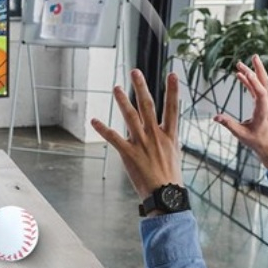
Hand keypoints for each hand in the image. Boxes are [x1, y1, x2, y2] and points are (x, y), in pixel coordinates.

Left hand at [91, 69, 182, 199]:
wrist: (166, 195)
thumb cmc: (170, 177)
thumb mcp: (174, 153)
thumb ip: (166, 138)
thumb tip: (164, 130)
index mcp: (169, 135)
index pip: (173, 108)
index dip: (173, 91)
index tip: (173, 74)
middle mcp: (156, 136)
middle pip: (148, 107)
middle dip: (141, 88)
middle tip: (135, 72)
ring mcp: (142, 144)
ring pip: (131, 118)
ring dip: (123, 101)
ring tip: (116, 87)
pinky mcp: (129, 154)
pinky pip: (114, 139)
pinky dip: (103, 129)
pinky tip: (94, 121)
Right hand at [213, 54, 267, 168]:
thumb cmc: (257, 141)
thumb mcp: (241, 134)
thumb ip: (229, 124)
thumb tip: (215, 117)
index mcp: (263, 110)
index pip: (260, 92)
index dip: (253, 82)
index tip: (245, 71)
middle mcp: (267, 104)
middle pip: (265, 83)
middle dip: (259, 69)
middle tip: (253, 57)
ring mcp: (266, 103)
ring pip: (262, 84)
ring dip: (255, 72)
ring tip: (244, 62)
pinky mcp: (263, 104)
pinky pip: (257, 89)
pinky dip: (250, 81)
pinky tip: (241, 76)